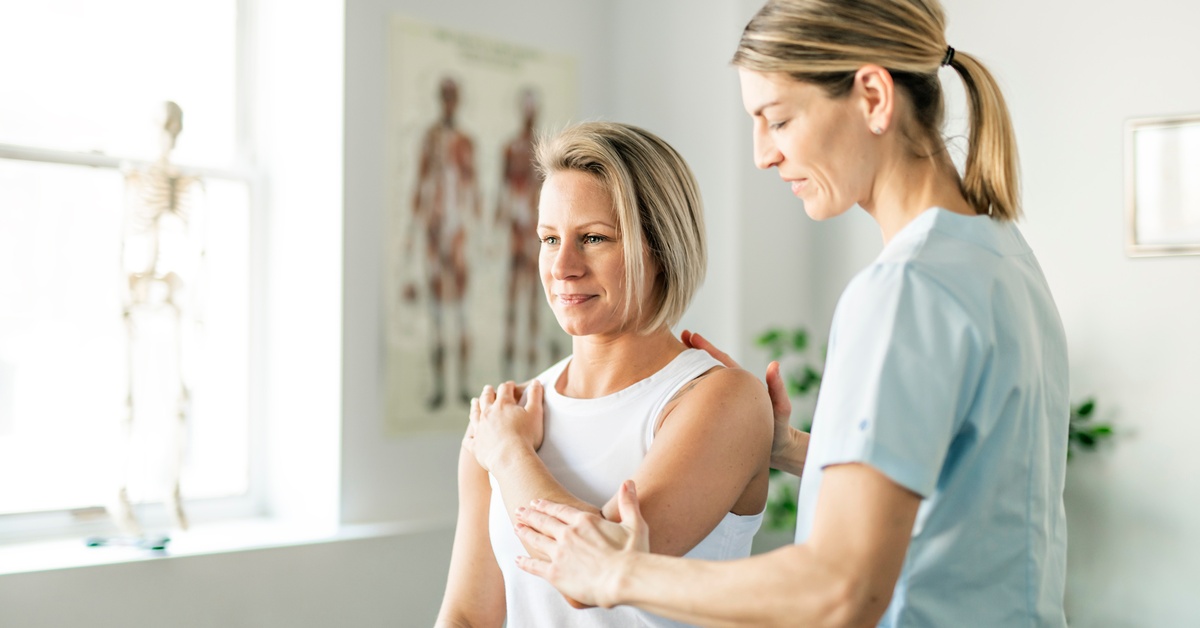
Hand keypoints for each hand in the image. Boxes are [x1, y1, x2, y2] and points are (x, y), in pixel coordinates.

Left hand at [465, 380, 544, 471]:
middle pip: (486, 398)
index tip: (511, 385)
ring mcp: (480, 429)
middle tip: (488, 388)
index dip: (509, 386)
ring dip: (475, 407)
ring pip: (475, 414)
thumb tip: (536, 382)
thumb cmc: (526, 436)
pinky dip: (470, 438)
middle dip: (488, 392)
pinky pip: (470, 440)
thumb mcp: (535, 413)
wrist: (511, 458)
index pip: (505, 389)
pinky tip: (470, 437)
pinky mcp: (476, 445)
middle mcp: (487, 413)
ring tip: (475, 402)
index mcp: (503, 404)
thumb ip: (536, 396)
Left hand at [514, 480, 647, 607]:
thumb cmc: (633, 554)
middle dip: (530, 515)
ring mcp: (559, 553)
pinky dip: (525, 562)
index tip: (537, 502)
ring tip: (517, 527)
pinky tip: (518, 560)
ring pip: (536, 539)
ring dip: (525, 532)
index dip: (547, 506)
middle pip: (544, 521)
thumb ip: (628, 503)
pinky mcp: (555, 573)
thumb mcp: (635, 524)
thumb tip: (629, 483)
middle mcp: (568, 534)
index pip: (560, 510)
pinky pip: (535, 566)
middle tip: (520, 510)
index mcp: (584, 522)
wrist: (624, 579)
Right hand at [682, 330, 795, 465]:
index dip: (707, 349)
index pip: (722, 362)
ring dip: (691, 370)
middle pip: (710, 366)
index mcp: (742, 384)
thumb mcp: (781, 408)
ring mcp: (725, 402)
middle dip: (696, 351)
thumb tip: (773, 364)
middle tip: (681, 336)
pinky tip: (678, 389)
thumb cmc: (780, 430)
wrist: (779, 450)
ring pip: (705, 381)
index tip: (692, 336)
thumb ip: (777, 388)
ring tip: (674, 357)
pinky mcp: (720, 415)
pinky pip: (703, 399)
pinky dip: (691, 389)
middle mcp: (732, 391)